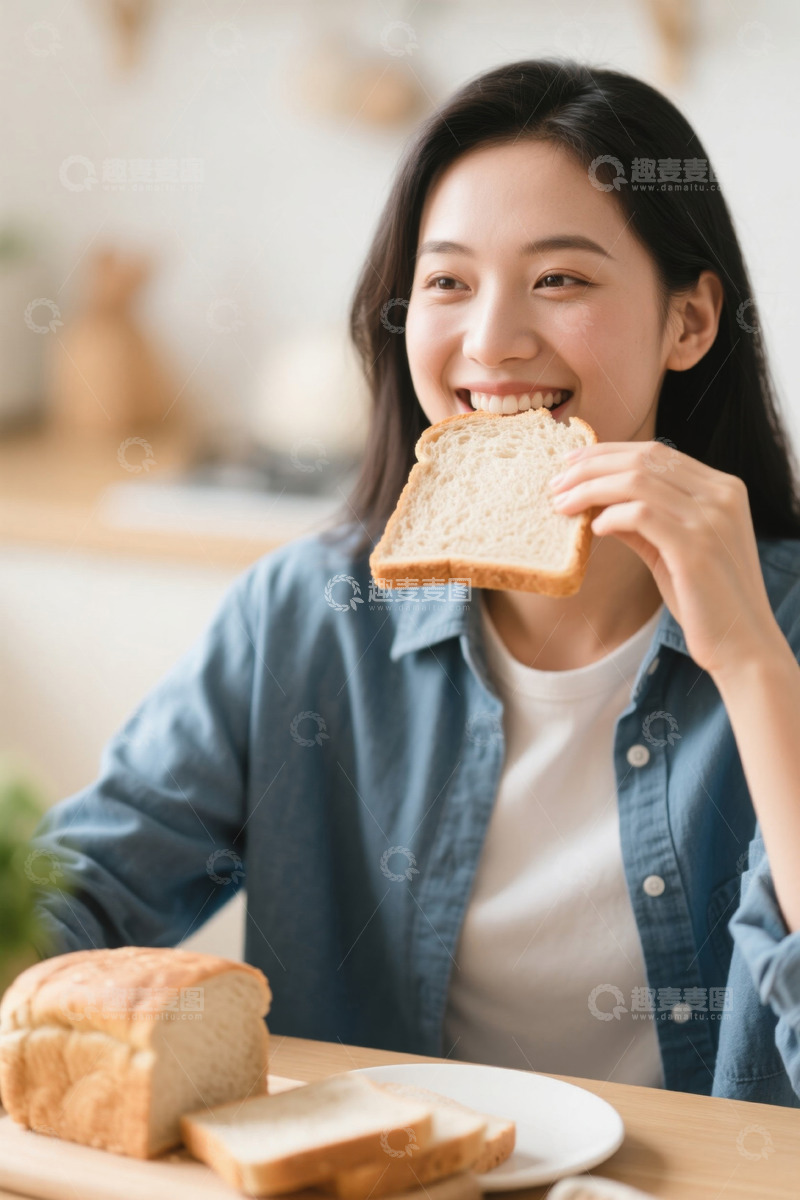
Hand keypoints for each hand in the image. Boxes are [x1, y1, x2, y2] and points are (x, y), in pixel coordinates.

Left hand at [548, 438, 781, 676]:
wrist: (742, 644)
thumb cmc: (706, 600)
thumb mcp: (673, 550)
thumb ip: (643, 522)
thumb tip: (597, 504)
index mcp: (721, 488)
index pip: (656, 453)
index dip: (607, 453)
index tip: (570, 463)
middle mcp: (721, 495)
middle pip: (643, 459)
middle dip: (590, 466)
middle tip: (555, 484)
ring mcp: (711, 518)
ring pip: (637, 481)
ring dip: (590, 489)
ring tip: (562, 505)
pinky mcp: (695, 547)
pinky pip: (640, 515)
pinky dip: (611, 516)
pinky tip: (595, 529)